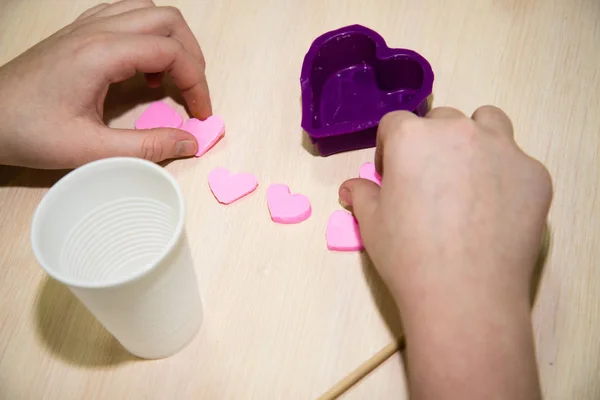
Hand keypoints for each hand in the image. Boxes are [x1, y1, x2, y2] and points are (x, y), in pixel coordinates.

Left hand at [0, 0, 210, 168]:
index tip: (201, 114)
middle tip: (193, 93)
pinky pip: (125, 15)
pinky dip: (147, 36)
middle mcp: (96, 30)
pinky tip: (140, 67)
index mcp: (101, 53)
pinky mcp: (78, 32)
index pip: (171, 52)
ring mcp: (86, 26)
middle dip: (192, 56)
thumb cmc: (29, 132)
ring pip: (148, 10)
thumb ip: (147, 146)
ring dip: (171, 41)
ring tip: (168, 79)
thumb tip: (190, 142)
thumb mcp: (91, 150)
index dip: (196, 83)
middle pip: (168, 20)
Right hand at [339, 106, 550, 398]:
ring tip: (469, 178)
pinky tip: (496, 212)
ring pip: (488, 123)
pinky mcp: (534, 174)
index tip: (390, 174)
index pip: (395, 123)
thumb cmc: (407, 255)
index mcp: (412, 137)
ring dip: (475, 140)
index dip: (388, 148)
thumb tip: (350, 187)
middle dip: (431, 143)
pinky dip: (505, 177)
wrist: (465, 294)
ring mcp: (503, 149)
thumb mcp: (371, 223)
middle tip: (429, 180)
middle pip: (441, 121)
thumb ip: (361, 194)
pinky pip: (516, 163)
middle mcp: (459, 131)